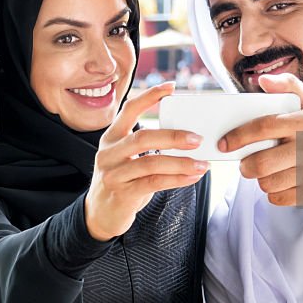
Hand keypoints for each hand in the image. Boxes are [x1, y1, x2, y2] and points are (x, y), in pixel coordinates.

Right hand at [85, 82, 208, 240]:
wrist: (100, 214)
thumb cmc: (122, 181)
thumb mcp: (126, 158)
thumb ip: (146, 146)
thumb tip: (187, 137)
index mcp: (111, 137)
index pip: (129, 109)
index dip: (150, 96)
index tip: (171, 87)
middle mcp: (109, 153)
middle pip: (143, 137)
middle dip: (173, 136)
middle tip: (197, 138)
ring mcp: (113, 174)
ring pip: (150, 162)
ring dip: (181, 163)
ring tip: (202, 164)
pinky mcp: (122, 193)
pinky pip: (154, 183)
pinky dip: (177, 179)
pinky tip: (192, 178)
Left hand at [218, 73, 302, 206]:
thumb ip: (288, 87)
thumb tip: (262, 80)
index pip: (263, 128)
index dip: (238, 136)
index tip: (224, 143)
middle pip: (261, 163)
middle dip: (245, 165)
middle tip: (245, 163)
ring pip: (268, 183)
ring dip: (261, 180)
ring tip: (268, 171)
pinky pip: (280, 198)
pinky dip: (274, 193)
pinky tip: (282, 182)